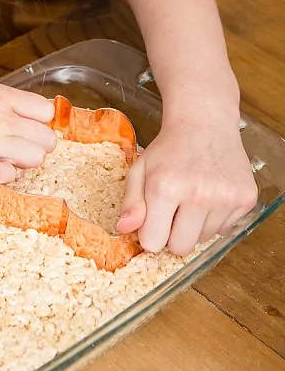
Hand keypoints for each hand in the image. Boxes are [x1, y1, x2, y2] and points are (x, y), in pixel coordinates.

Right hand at [0, 74, 56, 183]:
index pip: (46, 112)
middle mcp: (1, 120)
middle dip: (39, 145)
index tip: (31, 128)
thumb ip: (2, 98)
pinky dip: (4, 174)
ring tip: (5, 158)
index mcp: (2, 98)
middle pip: (47, 140)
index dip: (42, 123)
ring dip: (24, 162)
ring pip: (34, 159)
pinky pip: (6, 175)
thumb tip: (24, 108)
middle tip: (20, 147)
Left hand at [116, 113, 257, 255]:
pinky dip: (215, 218)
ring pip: (203, 240)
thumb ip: (131, 201)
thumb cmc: (169, 148)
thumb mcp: (140, 168)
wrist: (205, 122)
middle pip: (181, 248)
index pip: (153, 243)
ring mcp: (225, 198)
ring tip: (193, 196)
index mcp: (165, 186)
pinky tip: (210, 193)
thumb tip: (124, 229)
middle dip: (173, 236)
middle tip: (173, 211)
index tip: (153, 220)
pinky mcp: (246, 199)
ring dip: (195, 225)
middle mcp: (198, 194)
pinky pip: (224, 230)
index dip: (151, 234)